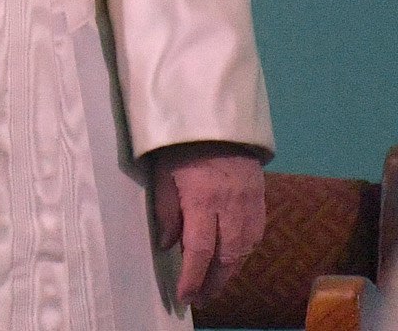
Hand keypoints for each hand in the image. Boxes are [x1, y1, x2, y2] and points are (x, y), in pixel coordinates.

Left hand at [152, 142, 266, 307]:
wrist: (219, 124)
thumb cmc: (181, 148)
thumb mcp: (163, 175)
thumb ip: (166, 212)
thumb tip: (169, 245)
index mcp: (202, 201)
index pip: (199, 250)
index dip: (193, 277)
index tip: (185, 295)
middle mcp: (230, 208)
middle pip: (226, 257)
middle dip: (213, 282)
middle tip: (201, 298)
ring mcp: (249, 206)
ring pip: (244, 250)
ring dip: (229, 271)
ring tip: (214, 283)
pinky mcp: (261, 201)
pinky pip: (255, 236)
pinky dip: (243, 252)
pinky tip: (231, 259)